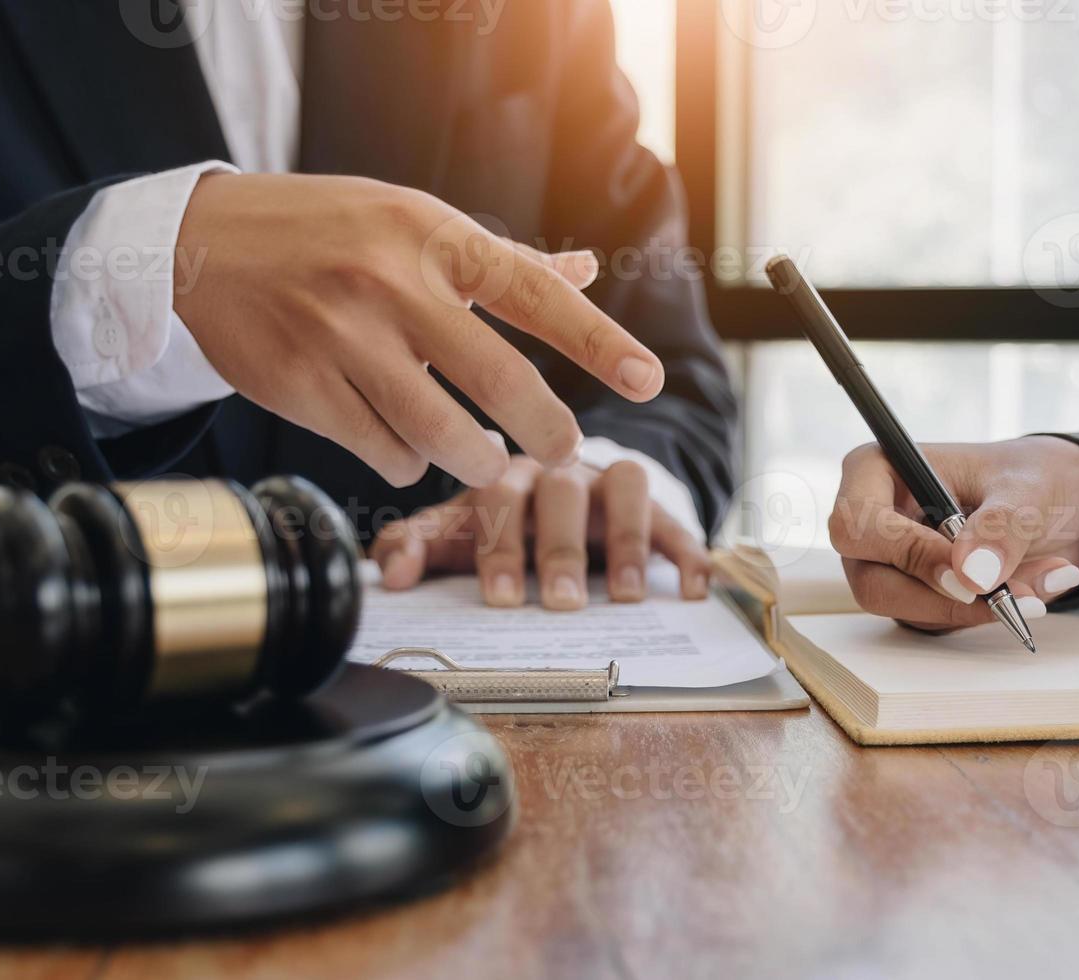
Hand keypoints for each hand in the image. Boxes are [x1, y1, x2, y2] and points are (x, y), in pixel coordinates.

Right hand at [173, 172, 665, 487]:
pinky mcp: (299, 386)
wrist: (205, 243)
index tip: (648, 379)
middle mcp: (389, 283)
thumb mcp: (413, 222)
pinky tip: (406, 449)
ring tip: (484, 459)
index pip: (532, 291)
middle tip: (563, 450)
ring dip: (474, 459)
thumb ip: (502, 259)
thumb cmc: (328, 232)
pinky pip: (380, 451)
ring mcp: (340, 337)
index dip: (596, 340)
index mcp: (430, 236)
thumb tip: (588, 271)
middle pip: (495, 377)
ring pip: (437, 432)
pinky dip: (406, 462)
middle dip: (544, 429)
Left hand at [368, 456, 709, 609]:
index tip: (498, 598)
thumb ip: (419, 547)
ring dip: (627, 542)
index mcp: (506, 473)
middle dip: (561, 548)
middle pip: (562, 492)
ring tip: (627, 597)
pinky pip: (679, 519)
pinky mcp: (659, 505)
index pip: (497, 496)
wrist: (570, 491)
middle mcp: (560, 469)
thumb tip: (386, 576)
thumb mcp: (458, 532)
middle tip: (560, 600)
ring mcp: (611, 484)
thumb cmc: (506, 520)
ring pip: (625, 488)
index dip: (498, 545)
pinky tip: (692, 589)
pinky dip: (688, 552)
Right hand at [829, 436, 1078, 630]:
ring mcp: (888, 562)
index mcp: (875, 471)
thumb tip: (971, 575)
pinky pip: (936, 621)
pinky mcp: (915, 592)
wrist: (1060, 502)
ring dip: (977, 608)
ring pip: (907, 610)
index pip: (857, 526)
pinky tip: (1026, 587)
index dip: (907, 555)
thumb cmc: (1032, 475)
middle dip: (946, 598)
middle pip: (872, 582)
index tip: (969, 575)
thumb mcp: (1028, 489)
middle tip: (1013, 597)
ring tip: (1039, 579)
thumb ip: (1000, 526)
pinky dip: (985, 613)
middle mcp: (870, 520)